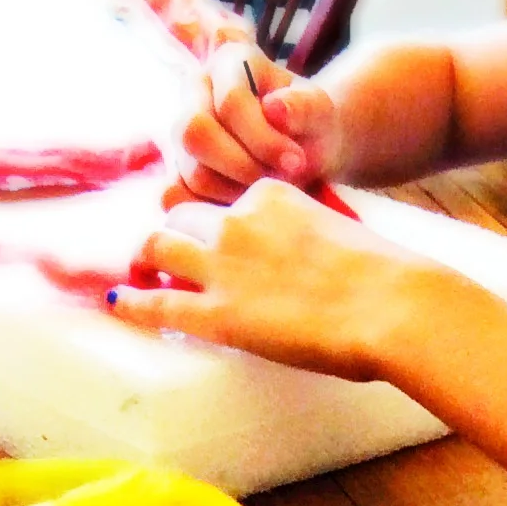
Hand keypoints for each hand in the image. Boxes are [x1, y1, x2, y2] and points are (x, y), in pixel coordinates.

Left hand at [110, 182, 439, 381]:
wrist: (388, 303)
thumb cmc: (383, 277)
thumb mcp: (341, 237)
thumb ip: (313, 240)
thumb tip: (313, 268)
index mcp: (272, 193)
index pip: (227, 197)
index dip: (217, 219)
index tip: (216, 235)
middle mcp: (238, 219)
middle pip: (185, 213)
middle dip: (176, 233)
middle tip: (169, 255)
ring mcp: (223, 264)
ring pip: (160, 243)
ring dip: (149, 256)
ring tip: (143, 274)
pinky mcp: (217, 312)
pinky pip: (157, 301)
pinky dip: (133, 301)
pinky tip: (118, 302)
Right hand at [168, 43, 341, 203]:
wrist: (301, 151)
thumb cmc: (309, 127)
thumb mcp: (319, 112)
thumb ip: (304, 106)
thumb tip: (273, 108)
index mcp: (230, 60)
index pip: (230, 101)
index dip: (262, 138)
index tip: (296, 162)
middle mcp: (196, 90)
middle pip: (195, 132)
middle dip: (240, 166)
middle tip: (275, 182)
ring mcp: (182, 131)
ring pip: (191, 169)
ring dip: (232, 192)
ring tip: (265, 193)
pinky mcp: (177, 168)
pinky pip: (179, 196)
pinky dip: (211, 209)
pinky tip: (243, 206)